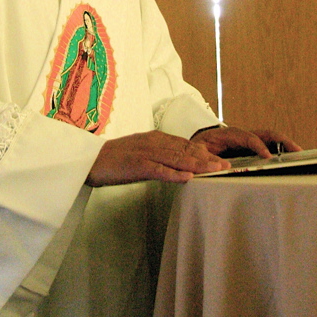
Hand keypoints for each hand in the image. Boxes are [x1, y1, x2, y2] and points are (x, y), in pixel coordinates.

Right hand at [86, 130, 231, 186]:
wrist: (90, 160)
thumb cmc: (115, 159)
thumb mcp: (141, 153)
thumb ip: (160, 156)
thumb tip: (180, 165)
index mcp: (154, 138)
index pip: (184, 144)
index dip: (203, 152)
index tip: (219, 159)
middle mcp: (153, 142)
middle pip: (185, 150)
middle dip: (207, 158)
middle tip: (226, 165)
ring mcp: (145, 153)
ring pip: (177, 158)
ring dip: (198, 165)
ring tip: (215, 170)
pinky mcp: (137, 165)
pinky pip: (159, 170)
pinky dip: (174, 174)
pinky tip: (188, 178)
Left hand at [191, 126, 301, 158]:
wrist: (196, 144)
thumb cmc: (198, 146)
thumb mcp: (197, 150)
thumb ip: (207, 157)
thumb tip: (224, 165)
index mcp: (228, 134)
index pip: (247, 137)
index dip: (258, 146)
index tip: (268, 157)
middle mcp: (241, 135)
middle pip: (264, 133)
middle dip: (280, 140)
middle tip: (295, 150)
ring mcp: (247, 140)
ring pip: (269, 138)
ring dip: (284, 144)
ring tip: (297, 153)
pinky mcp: (250, 147)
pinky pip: (268, 145)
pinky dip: (280, 149)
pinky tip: (289, 157)